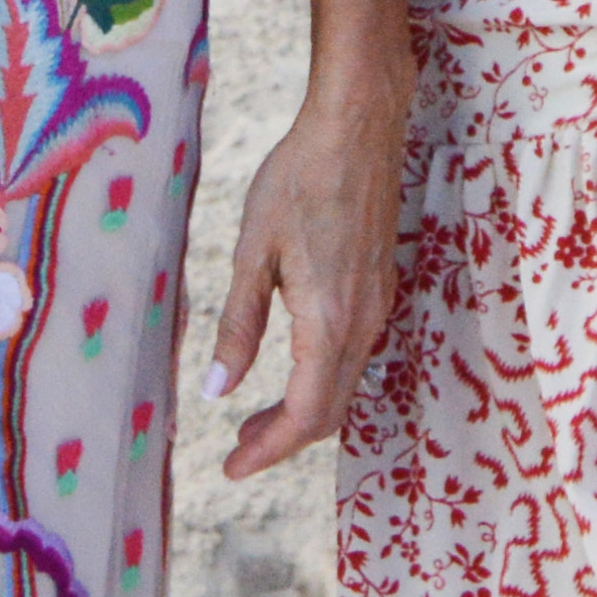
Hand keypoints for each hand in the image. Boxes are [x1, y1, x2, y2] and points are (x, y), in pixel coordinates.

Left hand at [209, 26, 411, 478]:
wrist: (360, 127)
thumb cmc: (299, 179)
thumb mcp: (253, 251)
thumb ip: (238, 327)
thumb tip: (216, 391)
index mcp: (328, 320)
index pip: (307, 414)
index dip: (270, 451)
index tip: (231, 469)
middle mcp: (362, 323)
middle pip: (331, 412)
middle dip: (283, 440)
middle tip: (236, 451)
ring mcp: (377, 306)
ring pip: (345, 386)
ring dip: (303, 412)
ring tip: (254, 419)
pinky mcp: (380, 288)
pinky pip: (354, 357)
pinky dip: (321, 382)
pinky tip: (291, 370)